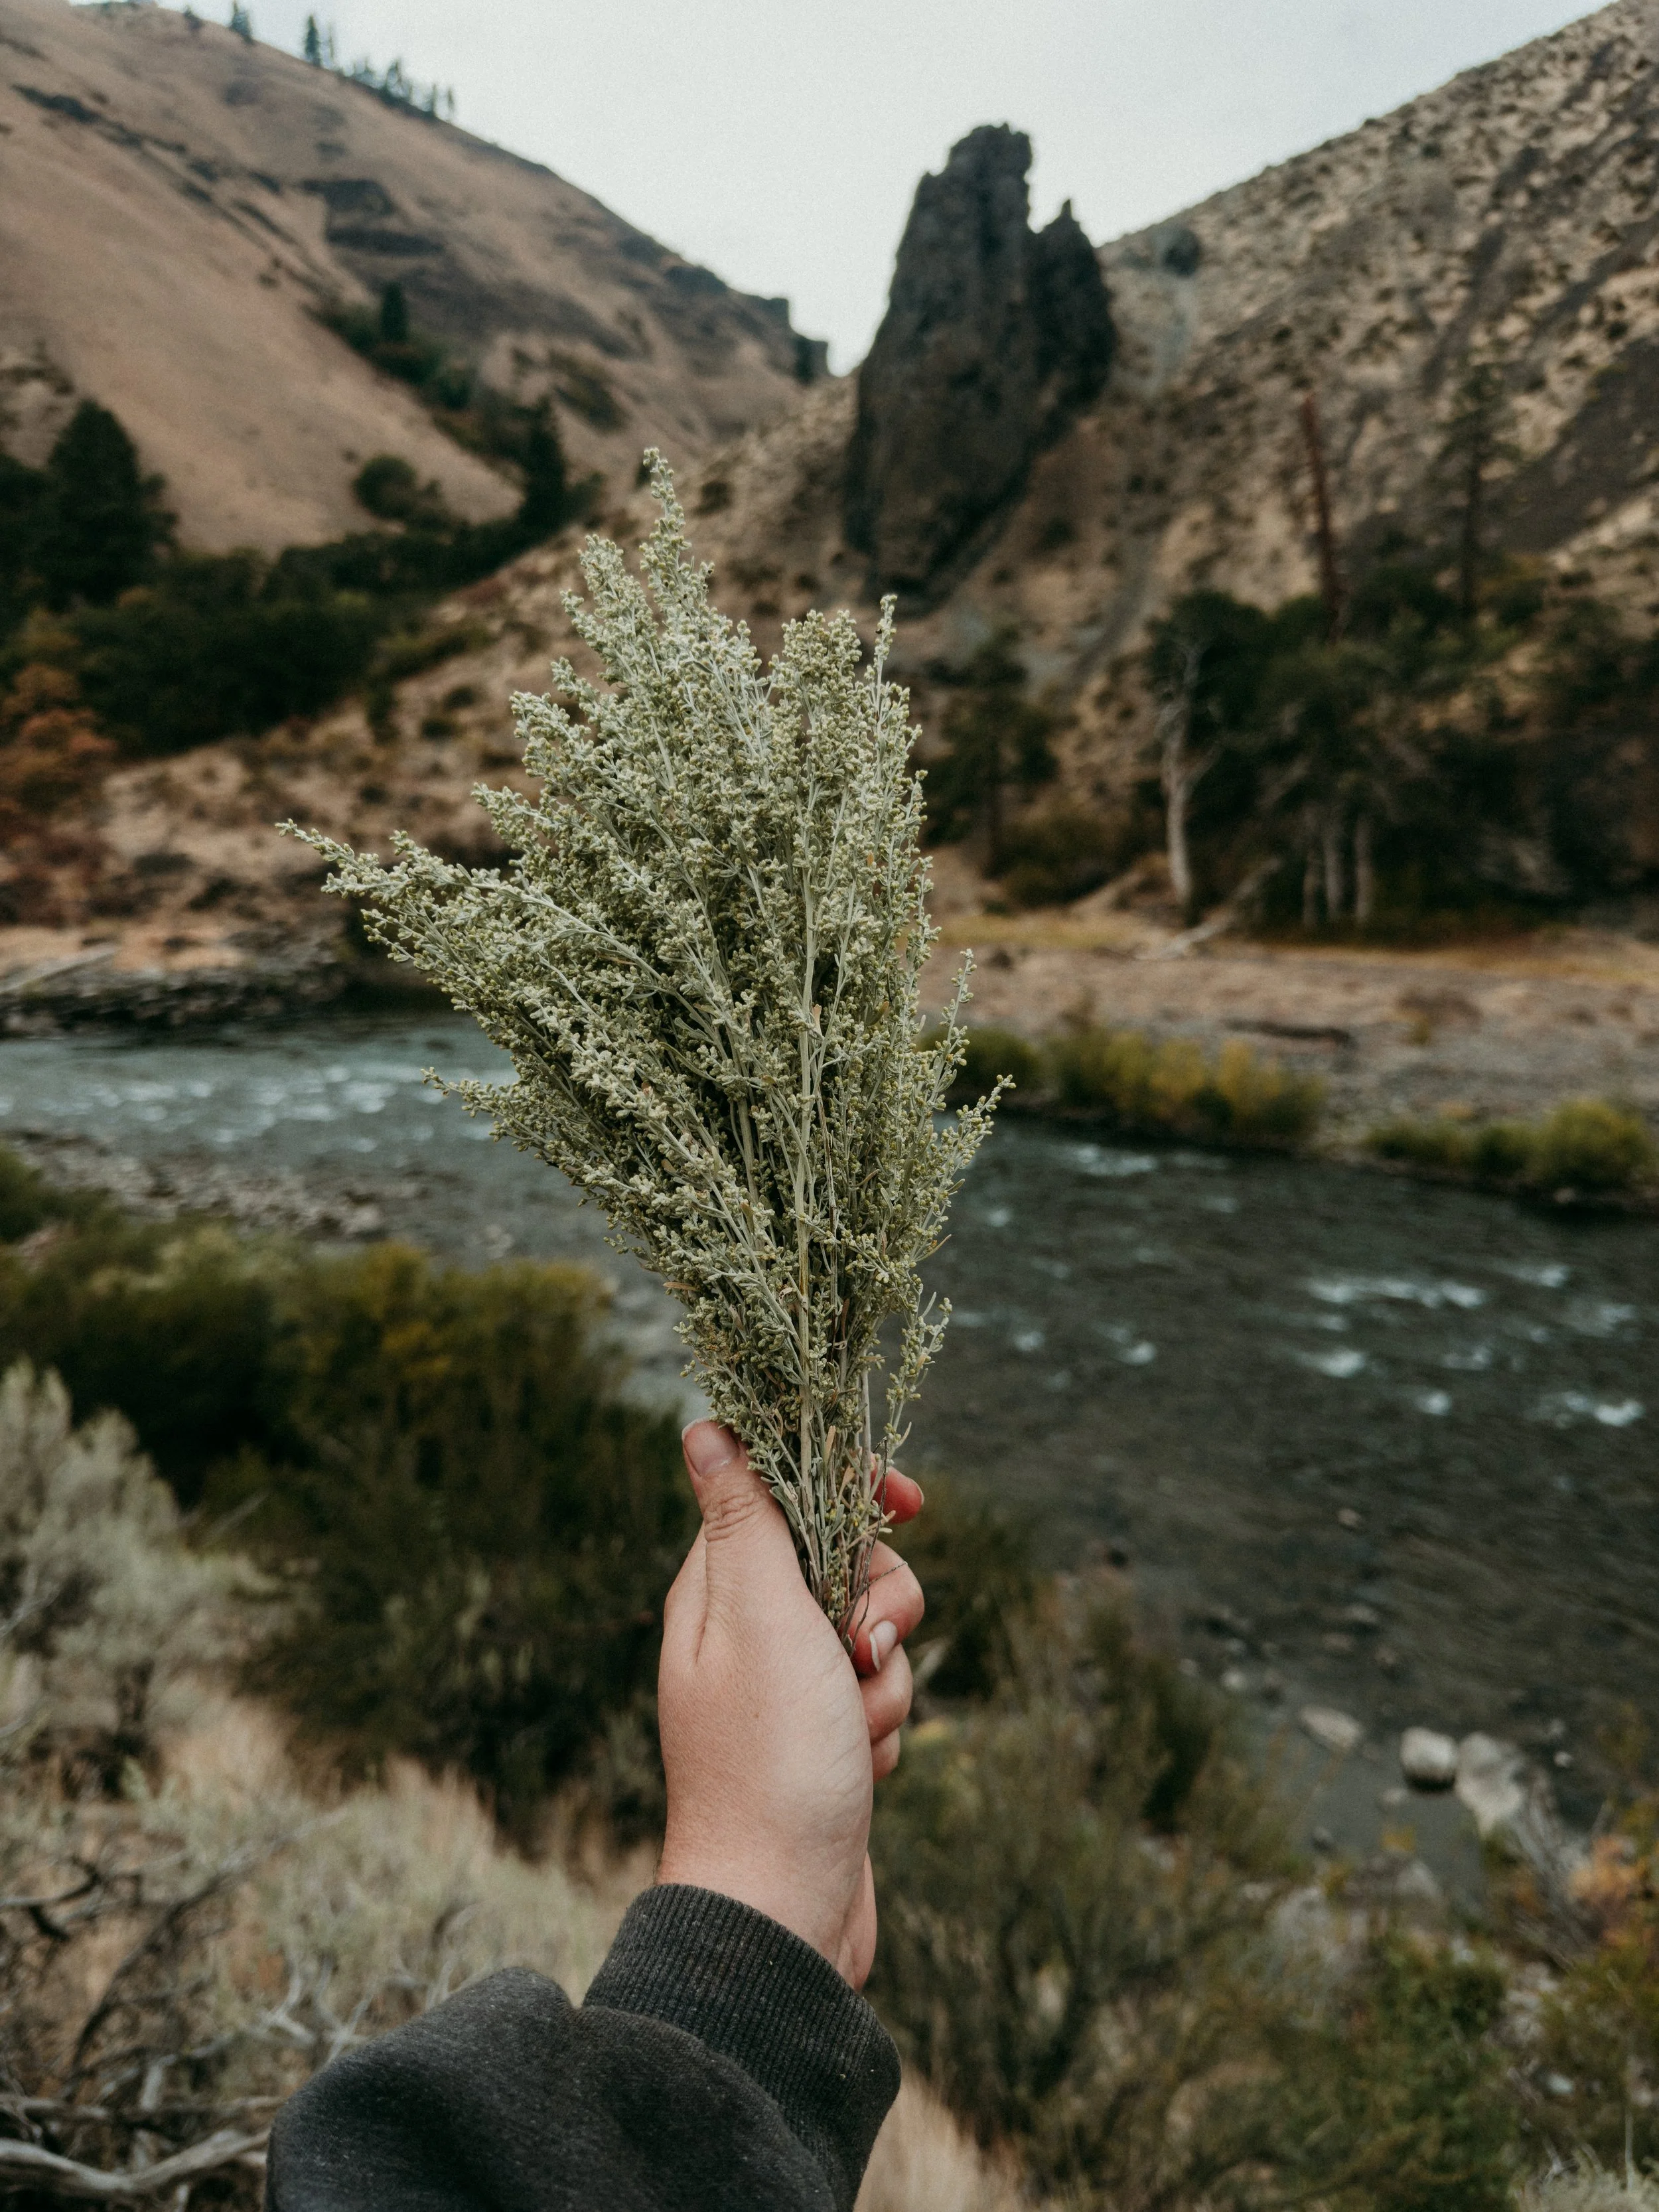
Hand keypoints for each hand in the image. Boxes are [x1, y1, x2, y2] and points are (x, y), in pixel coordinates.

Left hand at [655, 1421, 924, 1988]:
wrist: (782, 1913)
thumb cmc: (769, 1760)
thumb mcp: (760, 1618)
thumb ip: (746, 1518)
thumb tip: (703, 1424)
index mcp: (716, 1589)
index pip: (789, 1491)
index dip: (852, 1485)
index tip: (907, 1500)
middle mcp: (746, 1631)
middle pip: (846, 1560)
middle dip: (881, 1600)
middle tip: (858, 1647)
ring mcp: (787, 1689)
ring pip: (874, 1631)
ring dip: (885, 1677)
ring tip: (853, 1727)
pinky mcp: (822, 1739)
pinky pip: (878, 1697)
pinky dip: (883, 1727)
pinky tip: (860, 1769)